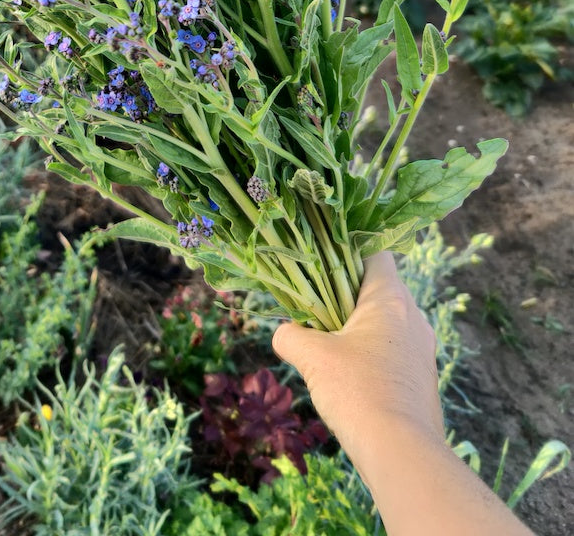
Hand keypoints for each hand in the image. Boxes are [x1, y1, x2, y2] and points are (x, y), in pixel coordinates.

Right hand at [272, 251, 442, 479]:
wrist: (401, 453)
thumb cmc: (358, 392)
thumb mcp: (312, 357)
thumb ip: (291, 336)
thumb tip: (283, 334)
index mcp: (391, 299)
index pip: (377, 254)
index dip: (349, 252)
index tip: (323, 265)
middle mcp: (414, 318)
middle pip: (380, 288)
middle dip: (348, 296)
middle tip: (317, 309)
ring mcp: (423, 350)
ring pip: (388, 322)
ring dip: (360, 328)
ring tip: (330, 345)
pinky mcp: (423, 379)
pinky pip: (396, 351)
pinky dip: (373, 354)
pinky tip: (351, 376)